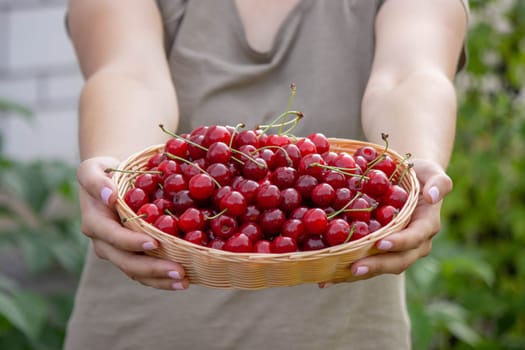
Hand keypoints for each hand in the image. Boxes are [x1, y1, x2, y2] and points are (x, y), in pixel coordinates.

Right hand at [77, 157, 188, 290]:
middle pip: (127, 262)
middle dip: (152, 269)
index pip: (113, 237)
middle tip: (179, 271)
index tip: (154, 242)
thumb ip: (95, 180)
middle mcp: (104, 243)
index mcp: (95, 223)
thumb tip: (109, 195)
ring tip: (185, 282)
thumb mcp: (92, 168)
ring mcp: (117, 253)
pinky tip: (183, 281)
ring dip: (160, 280)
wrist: (109, 183)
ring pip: (137, 273)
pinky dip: (162, 280)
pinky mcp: (131, 257)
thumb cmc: (104, 171)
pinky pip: (145, 273)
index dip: (131, 242)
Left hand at [319, 158, 452, 287]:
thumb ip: (438, 183)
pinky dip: (345, 273)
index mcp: (426, 226)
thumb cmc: (419, 174)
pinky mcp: (379, 252)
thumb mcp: (431, 172)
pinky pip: (365, 263)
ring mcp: (396, 251)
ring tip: (334, 278)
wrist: (409, 182)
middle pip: (397, 261)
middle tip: (354, 268)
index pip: (414, 238)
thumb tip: (431, 196)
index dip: (400, 243)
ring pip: (379, 268)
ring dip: (357, 274)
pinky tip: (325, 279)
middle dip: (376, 266)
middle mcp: (413, 244)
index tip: (381, 243)